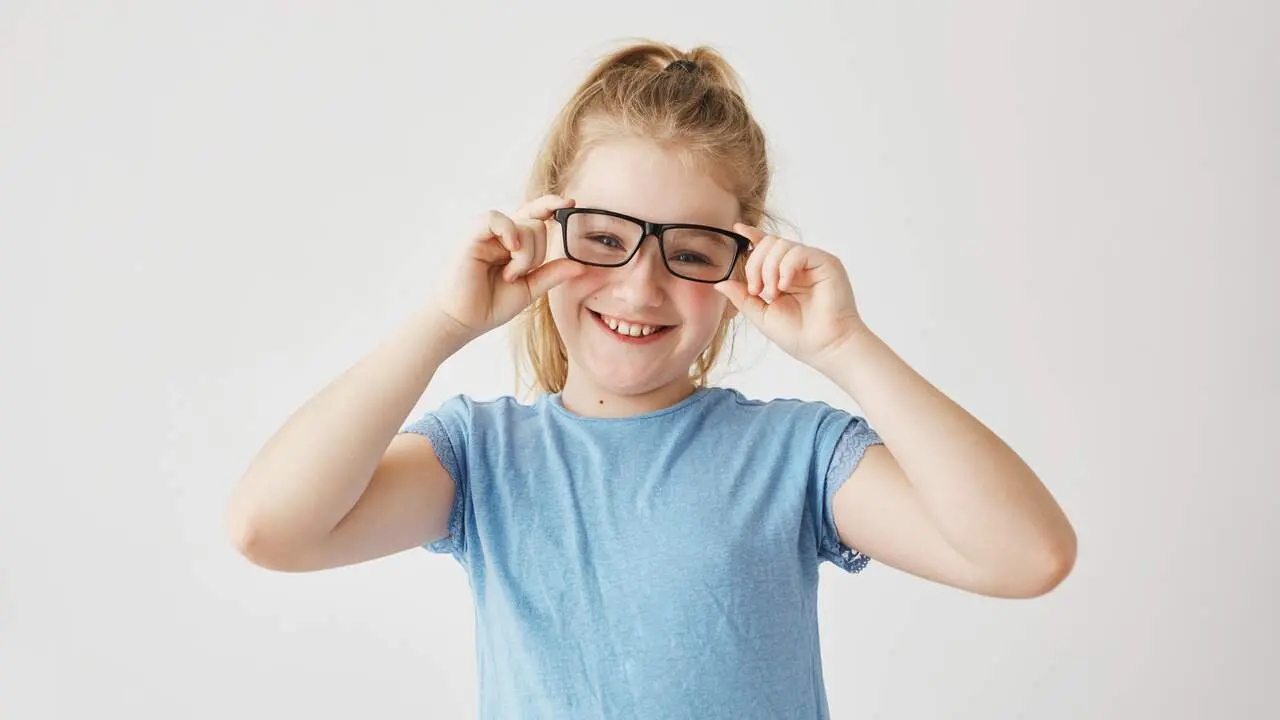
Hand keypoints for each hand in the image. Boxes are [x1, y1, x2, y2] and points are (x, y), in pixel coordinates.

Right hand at [430, 194, 583, 341]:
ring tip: (509, 275)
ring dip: (525, 254)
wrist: (463, 321)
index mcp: (514, 242)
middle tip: (517, 276)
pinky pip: (497, 219)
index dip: (553, 205)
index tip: (571, 204)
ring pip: (523, 224)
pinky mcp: (473, 235)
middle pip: (537, 224)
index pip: (537, 214)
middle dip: (537, 253)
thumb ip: (552, 274)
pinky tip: (511, 250)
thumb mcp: (530, 288)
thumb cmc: (490, 304)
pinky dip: (509, 232)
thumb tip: (581, 265)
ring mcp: (487, 233)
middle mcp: (502, 234)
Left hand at [714, 224, 870, 367]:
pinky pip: (797, 252)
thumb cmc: (798, 336)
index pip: (767, 247)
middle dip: (755, 265)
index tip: (738, 229)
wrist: (824, 347)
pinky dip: (785, 268)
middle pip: (768, 243)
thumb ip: (742, 297)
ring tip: (773, 294)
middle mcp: (798, 266)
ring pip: (780, 245)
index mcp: (784, 275)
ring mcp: (812, 263)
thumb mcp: (762, 315)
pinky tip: (784, 287)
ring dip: (769, 269)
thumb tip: (720, 283)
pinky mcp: (826, 262)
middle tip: (757, 291)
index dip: (753, 236)